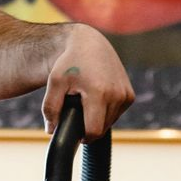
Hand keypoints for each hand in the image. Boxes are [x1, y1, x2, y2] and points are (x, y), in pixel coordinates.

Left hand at [43, 24, 133, 140]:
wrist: (89, 43)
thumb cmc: (69, 63)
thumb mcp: (55, 82)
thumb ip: (50, 108)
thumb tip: (51, 131)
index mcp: (99, 93)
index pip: (94, 131)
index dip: (83, 136)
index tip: (76, 133)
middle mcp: (116, 94)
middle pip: (101, 129)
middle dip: (89, 126)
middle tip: (79, 112)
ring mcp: (125, 94)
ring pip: (110, 123)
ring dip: (98, 119)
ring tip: (87, 103)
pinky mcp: (130, 95)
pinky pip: (116, 114)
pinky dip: (106, 112)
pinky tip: (98, 99)